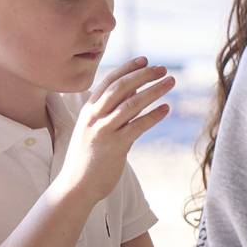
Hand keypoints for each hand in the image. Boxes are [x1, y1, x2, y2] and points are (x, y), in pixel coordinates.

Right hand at [60, 57, 175, 200]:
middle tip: (163, 69)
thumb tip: (133, 92)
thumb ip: (111, 111)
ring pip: (132, 103)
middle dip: (144, 75)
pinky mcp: (115, 146)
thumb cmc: (87, 159)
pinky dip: (153, 115)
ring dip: (154, 90)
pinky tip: (166, 108)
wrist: (76, 186)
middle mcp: (94, 117)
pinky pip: (138, 126)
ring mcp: (103, 131)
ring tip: (170, 82)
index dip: (128, 69)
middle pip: (122, 87)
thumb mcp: (94, 130)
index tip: (145, 60)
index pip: (109, 81)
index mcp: (88, 111)